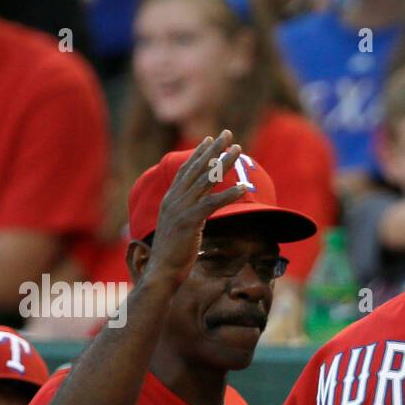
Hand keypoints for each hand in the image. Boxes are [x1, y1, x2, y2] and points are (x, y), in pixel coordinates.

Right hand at [145, 130, 248, 285]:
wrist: (162, 271)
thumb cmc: (173, 254)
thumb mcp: (180, 228)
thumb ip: (187, 214)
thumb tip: (199, 212)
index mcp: (171, 199)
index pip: (186, 170)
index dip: (199, 154)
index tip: (210, 139)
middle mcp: (174, 199)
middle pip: (197, 168)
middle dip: (213, 149)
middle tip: (227, 133)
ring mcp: (181, 209)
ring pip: (206, 181)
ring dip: (224, 164)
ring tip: (238, 151)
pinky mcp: (190, 221)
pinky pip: (212, 203)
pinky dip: (228, 194)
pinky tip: (242, 187)